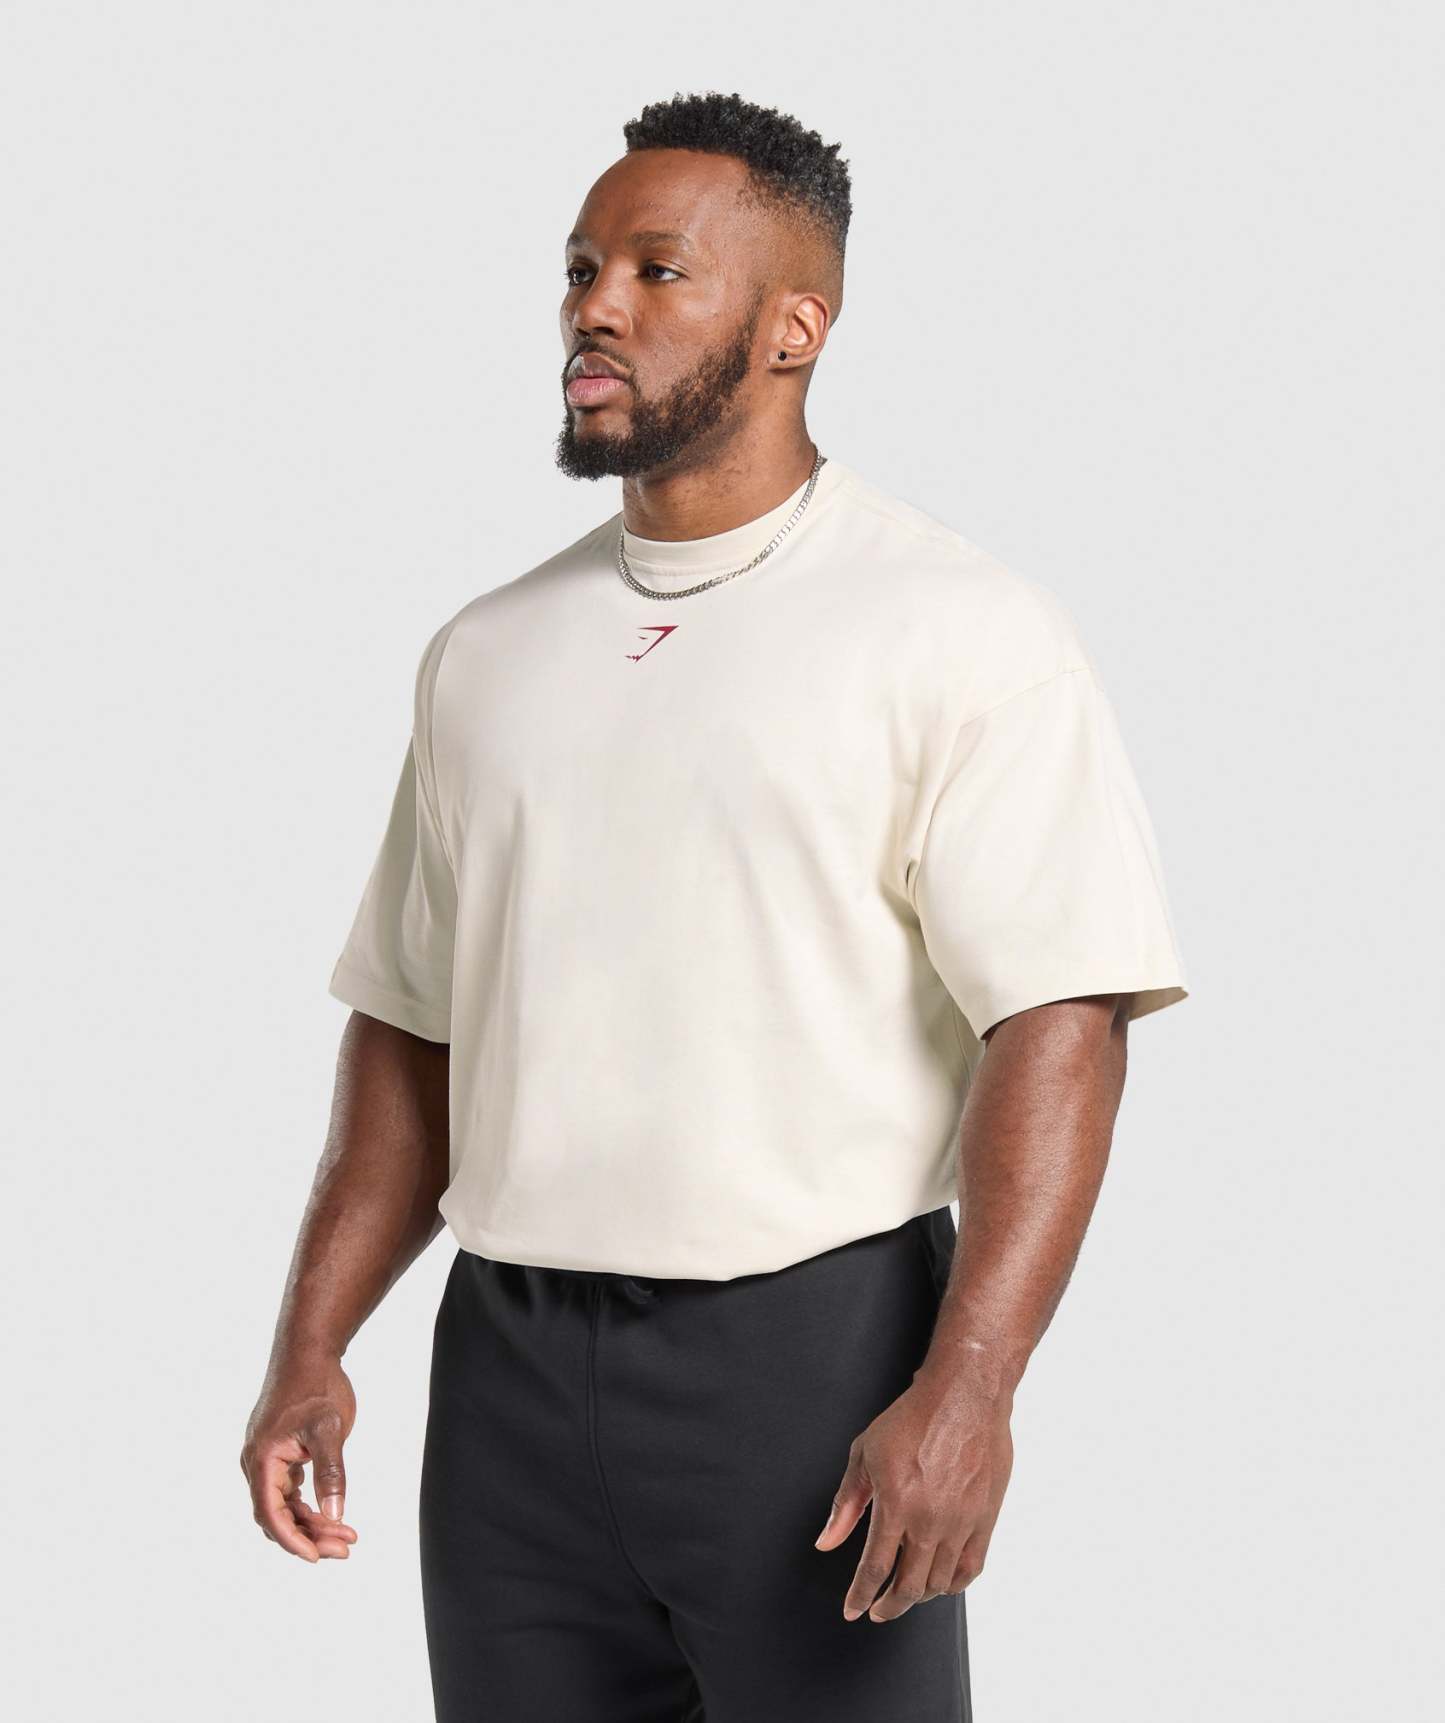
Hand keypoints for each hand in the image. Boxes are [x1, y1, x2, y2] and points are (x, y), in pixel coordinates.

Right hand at [241, 1354, 359, 1562]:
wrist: (308, 1351)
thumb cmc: (317, 1386)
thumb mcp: (329, 1428)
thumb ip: (331, 1471)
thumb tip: (335, 1513)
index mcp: (262, 1460)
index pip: (271, 1513)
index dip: (293, 1540)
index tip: (317, 1557)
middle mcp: (257, 1463)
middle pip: (277, 1515)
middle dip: (309, 1535)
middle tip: (345, 1548)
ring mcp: (267, 1459)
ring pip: (285, 1505)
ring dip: (313, 1522)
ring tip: (347, 1536)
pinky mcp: (279, 1454)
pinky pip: (289, 1491)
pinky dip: (310, 1505)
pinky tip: (334, 1514)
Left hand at [814, 1371, 1013, 1621]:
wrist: (964, 1396)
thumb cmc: (913, 1418)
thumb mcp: (865, 1453)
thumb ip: (846, 1503)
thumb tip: (827, 1542)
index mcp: (896, 1503)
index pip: (874, 1568)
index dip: (860, 1596)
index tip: (852, 1609)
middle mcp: (930, 1520)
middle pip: (909, 1587)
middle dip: (888, 1606)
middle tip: (877, 1609)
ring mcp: (961, 1522)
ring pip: (939, 1583)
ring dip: (919, 1596)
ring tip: (906, 1591)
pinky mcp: (985, 1518)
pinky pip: (970, 1568)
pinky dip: (953, 1584)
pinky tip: (941, 1582)